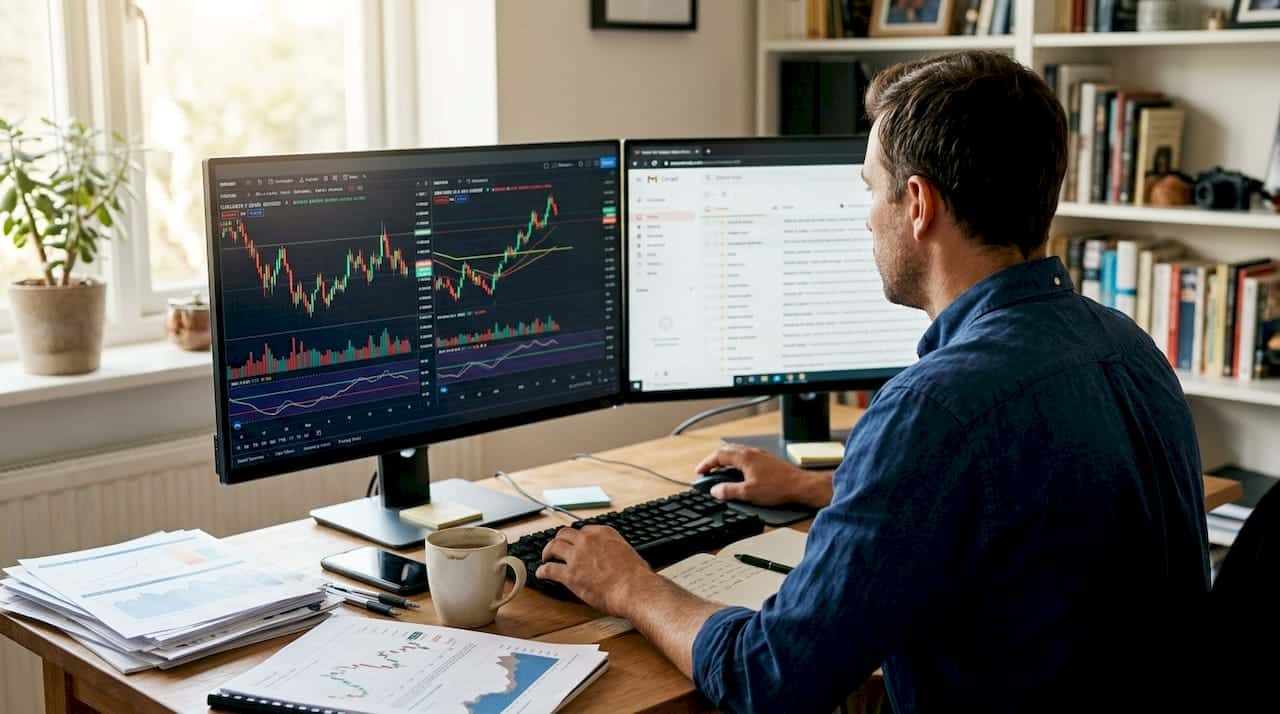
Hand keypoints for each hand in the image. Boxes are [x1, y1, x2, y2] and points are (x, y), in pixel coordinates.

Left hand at [536, 525, 657, 616]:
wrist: (634, 589)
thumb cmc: (635, 575)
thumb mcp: (626, 551)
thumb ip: (614, 549)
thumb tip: (613, 555)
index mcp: (603, 533)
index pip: (583, 530)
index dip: (576, 538)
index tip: (574, 544)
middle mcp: (587, 540)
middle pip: (565, 534)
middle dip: (559, 540)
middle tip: (556, 547)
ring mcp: (577, 556)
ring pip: (554, 546)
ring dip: (547, 551)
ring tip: (546, 557)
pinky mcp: (570, 575)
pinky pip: (549, 569)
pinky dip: (542, 571)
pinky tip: (540, 574)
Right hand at [695, 444, 833, 507]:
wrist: (800, 486)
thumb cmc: (779, 487)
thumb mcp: (749, 493)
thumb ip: (729, 491)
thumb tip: (715, 490)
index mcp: (744, 457)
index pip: (719, 455)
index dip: (706, 463)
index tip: (699, 471)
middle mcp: (752, 453)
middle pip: (727, 451)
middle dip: (714, 460)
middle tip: (707, 471)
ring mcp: (760, 455)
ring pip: (737, 453)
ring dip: (725, 461)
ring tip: (720, 472)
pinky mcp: (767, 461)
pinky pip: (746, 457)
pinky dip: (736, 463)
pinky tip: (739, 473)